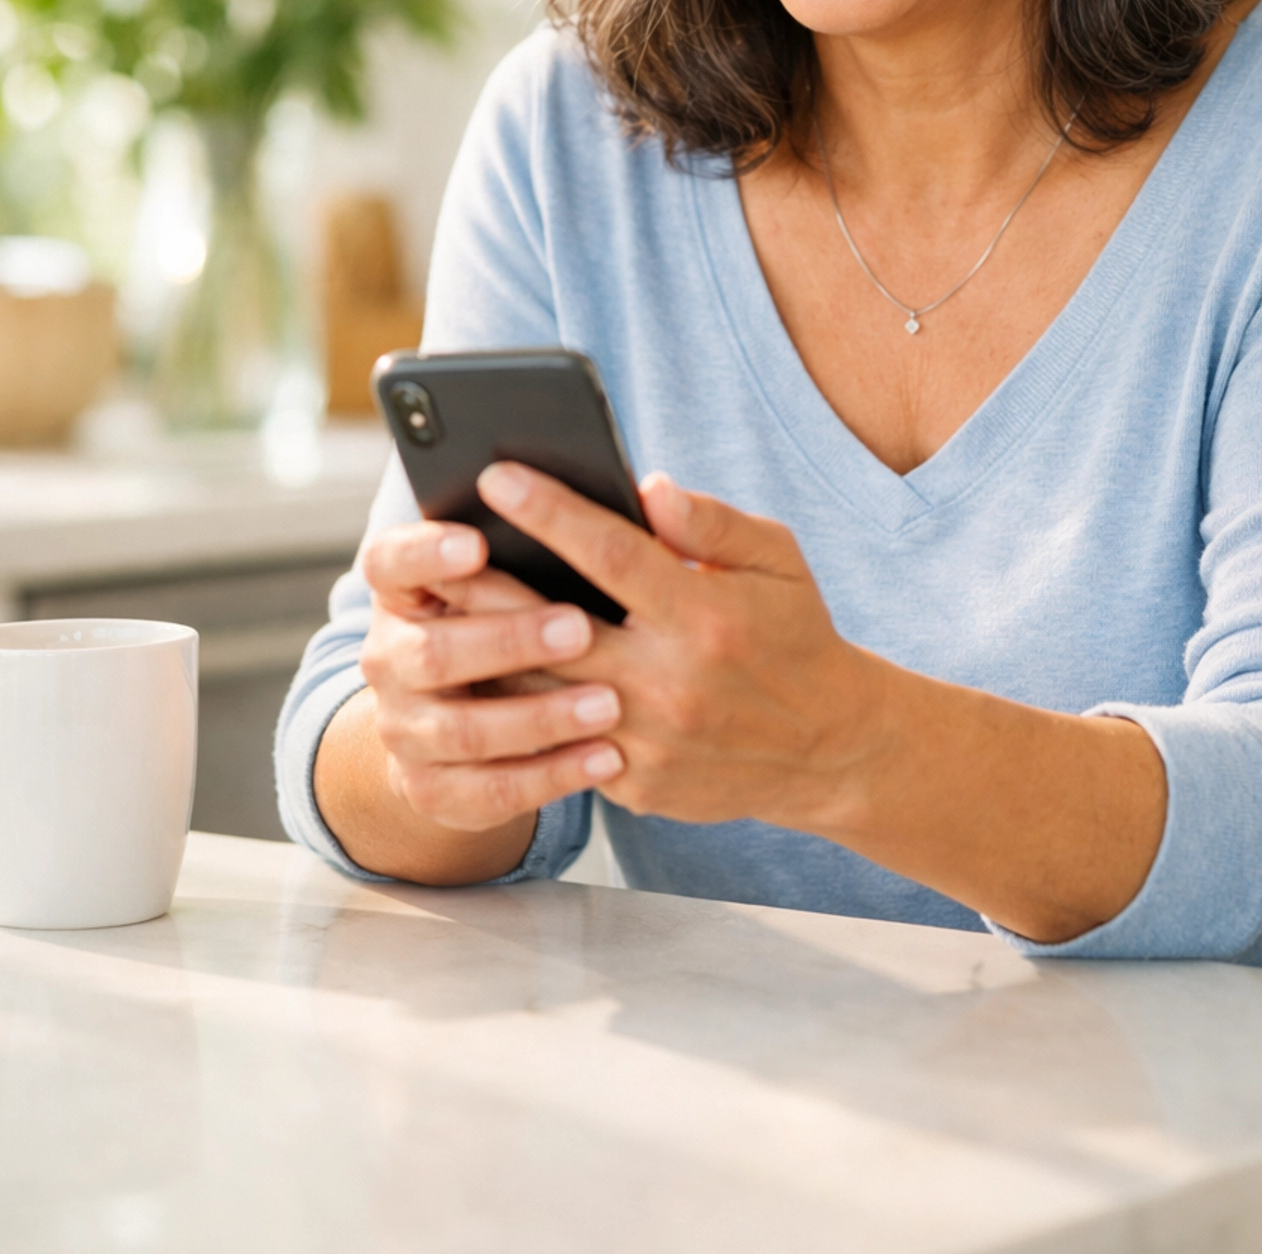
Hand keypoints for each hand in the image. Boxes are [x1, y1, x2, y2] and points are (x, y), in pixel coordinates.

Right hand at [356, 518, 626, 833]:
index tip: (478, 542)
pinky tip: (608, 757)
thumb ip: (567, 529)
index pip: (390, 560)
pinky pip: (489, 791)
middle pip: (431, 651)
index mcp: (404, 589)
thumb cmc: (518, 615)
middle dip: (508, 640)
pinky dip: (550, 776)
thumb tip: (652, 491)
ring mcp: (404, 728)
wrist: (467, 724)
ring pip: (463, 729)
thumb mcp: (523, 569)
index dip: (427, 552)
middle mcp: (389, 657)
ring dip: (539, 717)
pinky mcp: (431, 788)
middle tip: (580, 629)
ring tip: (610, 704)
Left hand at [477, 463, 884, 830]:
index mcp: (705, 615)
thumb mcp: (777, 559)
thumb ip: (712, 522)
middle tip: (434, 546)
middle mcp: (671, 682)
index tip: (499, 475)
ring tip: (438, 610)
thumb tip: (647, 487)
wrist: (828, 747)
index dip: (550, 512)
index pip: (611, 553)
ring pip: (540, 695)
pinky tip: (480, 677)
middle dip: (486, 584)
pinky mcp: (634, 785)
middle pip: (552, 629)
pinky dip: (518, 712)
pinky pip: (560, 746)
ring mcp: (648, 742)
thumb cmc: (794, 635)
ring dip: (485, 653)